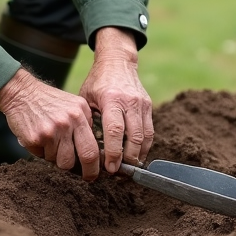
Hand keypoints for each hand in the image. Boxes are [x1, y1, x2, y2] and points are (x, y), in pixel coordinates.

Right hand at [0, 69, 100, 179]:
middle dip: (88, 172)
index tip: (95, 173)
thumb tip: (95, 150)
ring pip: (62, 161)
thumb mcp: (73, 104)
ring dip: (57, 158)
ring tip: (51, 144)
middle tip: (86, 177)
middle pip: (85, 156)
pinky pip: (43, 157)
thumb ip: (84, 123)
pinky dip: (41, 152)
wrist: (21, 93)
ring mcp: (52, 130)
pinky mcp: (36, 138)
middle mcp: (69, 121)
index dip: (96, 165)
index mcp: (80, 113)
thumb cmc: (47, 102)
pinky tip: (38, 138)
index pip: (94, 145)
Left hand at [78, 27, 153, 175]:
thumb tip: (86, 148)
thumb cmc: (97, 81)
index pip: (115, 131)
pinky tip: (136, 157)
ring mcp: (142, 104)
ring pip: (146, 137)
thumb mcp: (86, 97)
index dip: (114, 153)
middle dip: (128, 160)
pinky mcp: (148, 106)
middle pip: (134, 137)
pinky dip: (145, 147)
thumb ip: (88, 120)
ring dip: (138, 156)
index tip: (110, 168)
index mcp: (112, 99)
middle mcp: (130, 102)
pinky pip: (150, 131)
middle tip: (118, 174)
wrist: (118, 61)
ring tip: (128, 170)